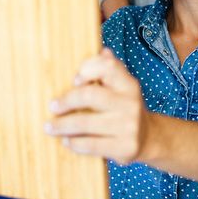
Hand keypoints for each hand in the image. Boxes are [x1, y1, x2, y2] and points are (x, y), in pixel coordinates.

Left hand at [45, 48, 149, 164]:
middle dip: (66, 101)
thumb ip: (110, 71)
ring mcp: (129, 126)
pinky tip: (67, 141)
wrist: (148, 138)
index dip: (88, 69)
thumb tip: (103, 51)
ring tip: (49, 127)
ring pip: (85, 123)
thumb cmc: (125, 108)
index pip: (107, 67)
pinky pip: (91, 144)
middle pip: (90, 95)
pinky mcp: (124, 147)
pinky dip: (75, 143)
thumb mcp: (122, 88)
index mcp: (129, 84)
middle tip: (53, 106)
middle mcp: (131, 102)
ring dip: (62, 125)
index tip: (74, 80)